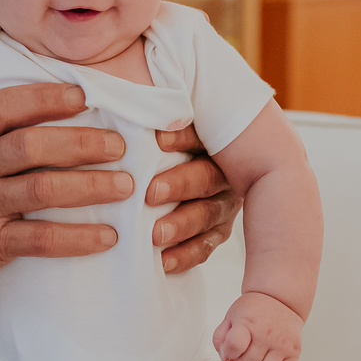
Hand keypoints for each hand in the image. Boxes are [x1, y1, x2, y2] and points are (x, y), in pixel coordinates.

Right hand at [0, 83, 132, 302]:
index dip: (45, 98)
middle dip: (82, 143)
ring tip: (125, 186)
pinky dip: (79, 237)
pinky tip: (108, 237)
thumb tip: (49, 107)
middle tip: (118, 146)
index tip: (83, 96)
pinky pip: (41, 239)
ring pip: (43, 189)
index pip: (3, 107)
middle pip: (31, 145)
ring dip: (91, 185)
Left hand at [149, 123, 239, 274]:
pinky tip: (163, 262)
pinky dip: (184, 254)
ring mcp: (222, 204)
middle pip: (207, 177)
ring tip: (156, 234)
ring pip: (208, 214)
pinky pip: (205, 246)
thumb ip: (155, 119)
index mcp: (212, 142)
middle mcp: (223, 172)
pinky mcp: (216, 232)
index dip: (182, 138)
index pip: (201, 136)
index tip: (157, 140)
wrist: (163, 183)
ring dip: (181, 224)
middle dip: (180, 185)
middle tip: (151, 193)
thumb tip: (136, 99)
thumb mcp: (157, 130)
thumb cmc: (155, 148)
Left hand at [213, 291, 303, 360]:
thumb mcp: (231, 315)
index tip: (229, 353)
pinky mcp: (294, 352)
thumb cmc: (252, 309)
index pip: (235, 346)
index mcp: (248, 323)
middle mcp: (267, 335)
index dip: (228, 354)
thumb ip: (221, 336)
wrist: (281, 299)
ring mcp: (282, 345)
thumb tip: (224, 358)